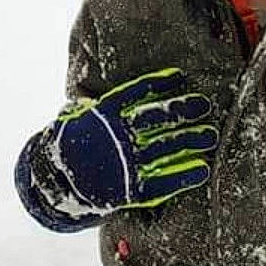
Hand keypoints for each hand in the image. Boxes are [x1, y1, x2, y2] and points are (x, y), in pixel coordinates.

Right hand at [42, 68, 218, 214]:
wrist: (55, 185)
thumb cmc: (72, 146)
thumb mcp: (78, 119)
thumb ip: (96, 103)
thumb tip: (99, 80)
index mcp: (102, 116)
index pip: (135, 94)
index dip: (159, 83)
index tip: (179, 76)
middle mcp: (115, 137)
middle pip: (155, 119)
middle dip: (182, 110)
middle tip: (205, 105)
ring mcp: (124, 164)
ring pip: (164, 149)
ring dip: (190, 141)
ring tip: (211, 135)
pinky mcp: (129, 189)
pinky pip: (161, 183)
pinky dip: (183, 176)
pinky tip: (202, 169)